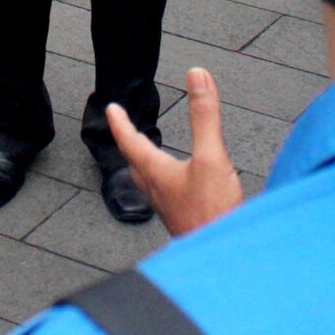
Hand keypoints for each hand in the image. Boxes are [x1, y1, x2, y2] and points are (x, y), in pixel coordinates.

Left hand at [107, 69, 243, 236]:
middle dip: (130, 142)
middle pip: (135, 162)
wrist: (223, 258)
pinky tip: (179, 184)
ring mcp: (170, 208)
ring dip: (145, 162)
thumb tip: (197, 76)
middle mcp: (158, 191)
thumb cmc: (211, 214)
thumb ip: (204, 115)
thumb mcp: (211, 156)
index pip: (130, 141)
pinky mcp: (183, 219)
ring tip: (149, 153)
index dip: (120, 122)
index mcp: (157, 173)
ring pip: (149, 180)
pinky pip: (165, 193)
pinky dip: (165, 179)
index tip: (112, 109)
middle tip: (125, 129)